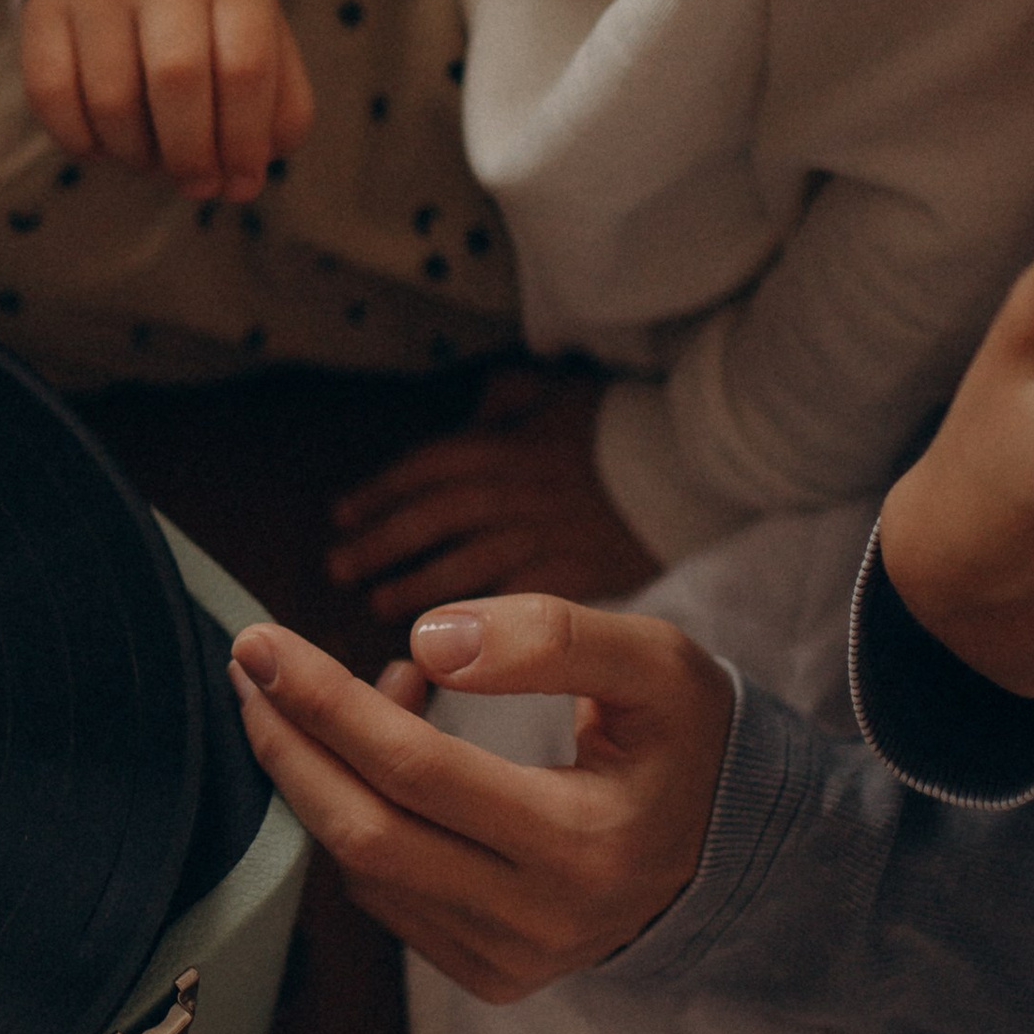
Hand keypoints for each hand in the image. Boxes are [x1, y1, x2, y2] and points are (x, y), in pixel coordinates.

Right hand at [20, 0, 314, 202]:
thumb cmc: (209, 23)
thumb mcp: (262, 47)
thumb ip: (277, 116)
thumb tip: (242, 184)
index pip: (245, 69)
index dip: (244, 142)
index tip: (239, 183)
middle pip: (177, 78)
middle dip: (190, 154)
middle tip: (195, 185)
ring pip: (112, 99)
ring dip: (135, 155)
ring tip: (152, 159)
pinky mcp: (44, 10)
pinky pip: (52, 97)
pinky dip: (81, 142)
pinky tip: (104, 145)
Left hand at [228, 594, 734, 1000]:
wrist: (731, 844)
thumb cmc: (684, 736)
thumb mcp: (653, 661)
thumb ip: (550, 637)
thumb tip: (426, 642)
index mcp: (587, 845)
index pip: (417, 771)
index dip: (326, 703)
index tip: (261, 643)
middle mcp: (544, 922)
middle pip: (367, 833)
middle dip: (290, 745)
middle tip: (249, 666)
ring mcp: (512, 961)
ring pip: (365, 870)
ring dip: (324, 773)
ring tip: (347, 692)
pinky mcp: (489, 977)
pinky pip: (386, 897)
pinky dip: (358, 817)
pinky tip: (384, 753)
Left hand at [326, 362, 653, 618]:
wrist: (693, 460)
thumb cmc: (617, 424)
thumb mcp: (558, 391)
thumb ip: (508, 398)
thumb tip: (475, 406)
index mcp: (508, 446)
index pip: (428, 468)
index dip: (380, 492)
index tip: (342, 515)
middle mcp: (519, 492)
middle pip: (435, 517)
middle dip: (382, 543)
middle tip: (340, 569)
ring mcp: (548, 535)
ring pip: (468, 565)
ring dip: (416, 586)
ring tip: (378, 603)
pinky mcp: (579, 575)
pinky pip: (516, 601)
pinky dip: (478, 622)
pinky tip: (447, 642)